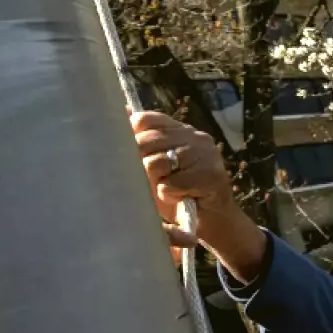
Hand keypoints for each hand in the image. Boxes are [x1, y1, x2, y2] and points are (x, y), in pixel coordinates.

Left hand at [130, 109, 268, 282]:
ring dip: (155, 182)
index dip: (132, 137)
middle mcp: (195, 137)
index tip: (132, 157)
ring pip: (157, 163)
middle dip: (139, 165)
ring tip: (165, 189)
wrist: (211, 221)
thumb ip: (140, 144)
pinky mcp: (212, 175)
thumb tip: (121, 111)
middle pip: (147, 141)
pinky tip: (176, 197)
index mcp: (180, 130)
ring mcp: (206, 154)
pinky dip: (168, 194)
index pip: (146, 119)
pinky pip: (172, 183)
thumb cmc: (177, 194)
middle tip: (149, 181)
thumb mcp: (153, 168)